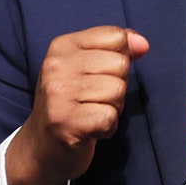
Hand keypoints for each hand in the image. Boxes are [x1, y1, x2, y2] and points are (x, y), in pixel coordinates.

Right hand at [6, 26, 148, 184]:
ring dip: (113, 108)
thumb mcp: (89, 67)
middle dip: (117, 86)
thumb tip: (143, 44)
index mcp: (62, 46)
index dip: (120, 59)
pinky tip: (90, 129)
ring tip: (91, 113)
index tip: (99, 75)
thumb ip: (118, 49)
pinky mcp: (65, 122)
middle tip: (94, 99)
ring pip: (118, 91)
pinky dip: (108, 127)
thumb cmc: (73, 102)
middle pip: (120, 64)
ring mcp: (58, 94)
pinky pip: (110, 117)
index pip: (116, 37)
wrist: (42, 148)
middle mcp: (56, 66)